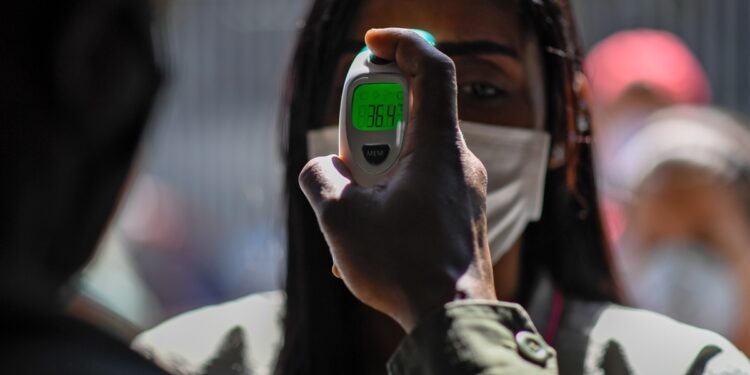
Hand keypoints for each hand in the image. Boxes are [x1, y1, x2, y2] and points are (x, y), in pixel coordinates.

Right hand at [299, 28, 495, 331]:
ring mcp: (464, 189)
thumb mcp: (340, 220)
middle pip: (413, 113)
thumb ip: (319, 178)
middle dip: (369, 127)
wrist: (450, 320)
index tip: (372, 45)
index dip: (402, 45)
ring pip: (412, 154)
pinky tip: (371, 234)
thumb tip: (323, 168)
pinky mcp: (460, 213)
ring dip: (375, 169)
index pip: (433, 69)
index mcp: (438, 148)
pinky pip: (420, 185)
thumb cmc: (404, 268)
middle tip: (346, 159)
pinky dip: (390, 193)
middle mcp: (459, 161)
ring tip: (354, 212)